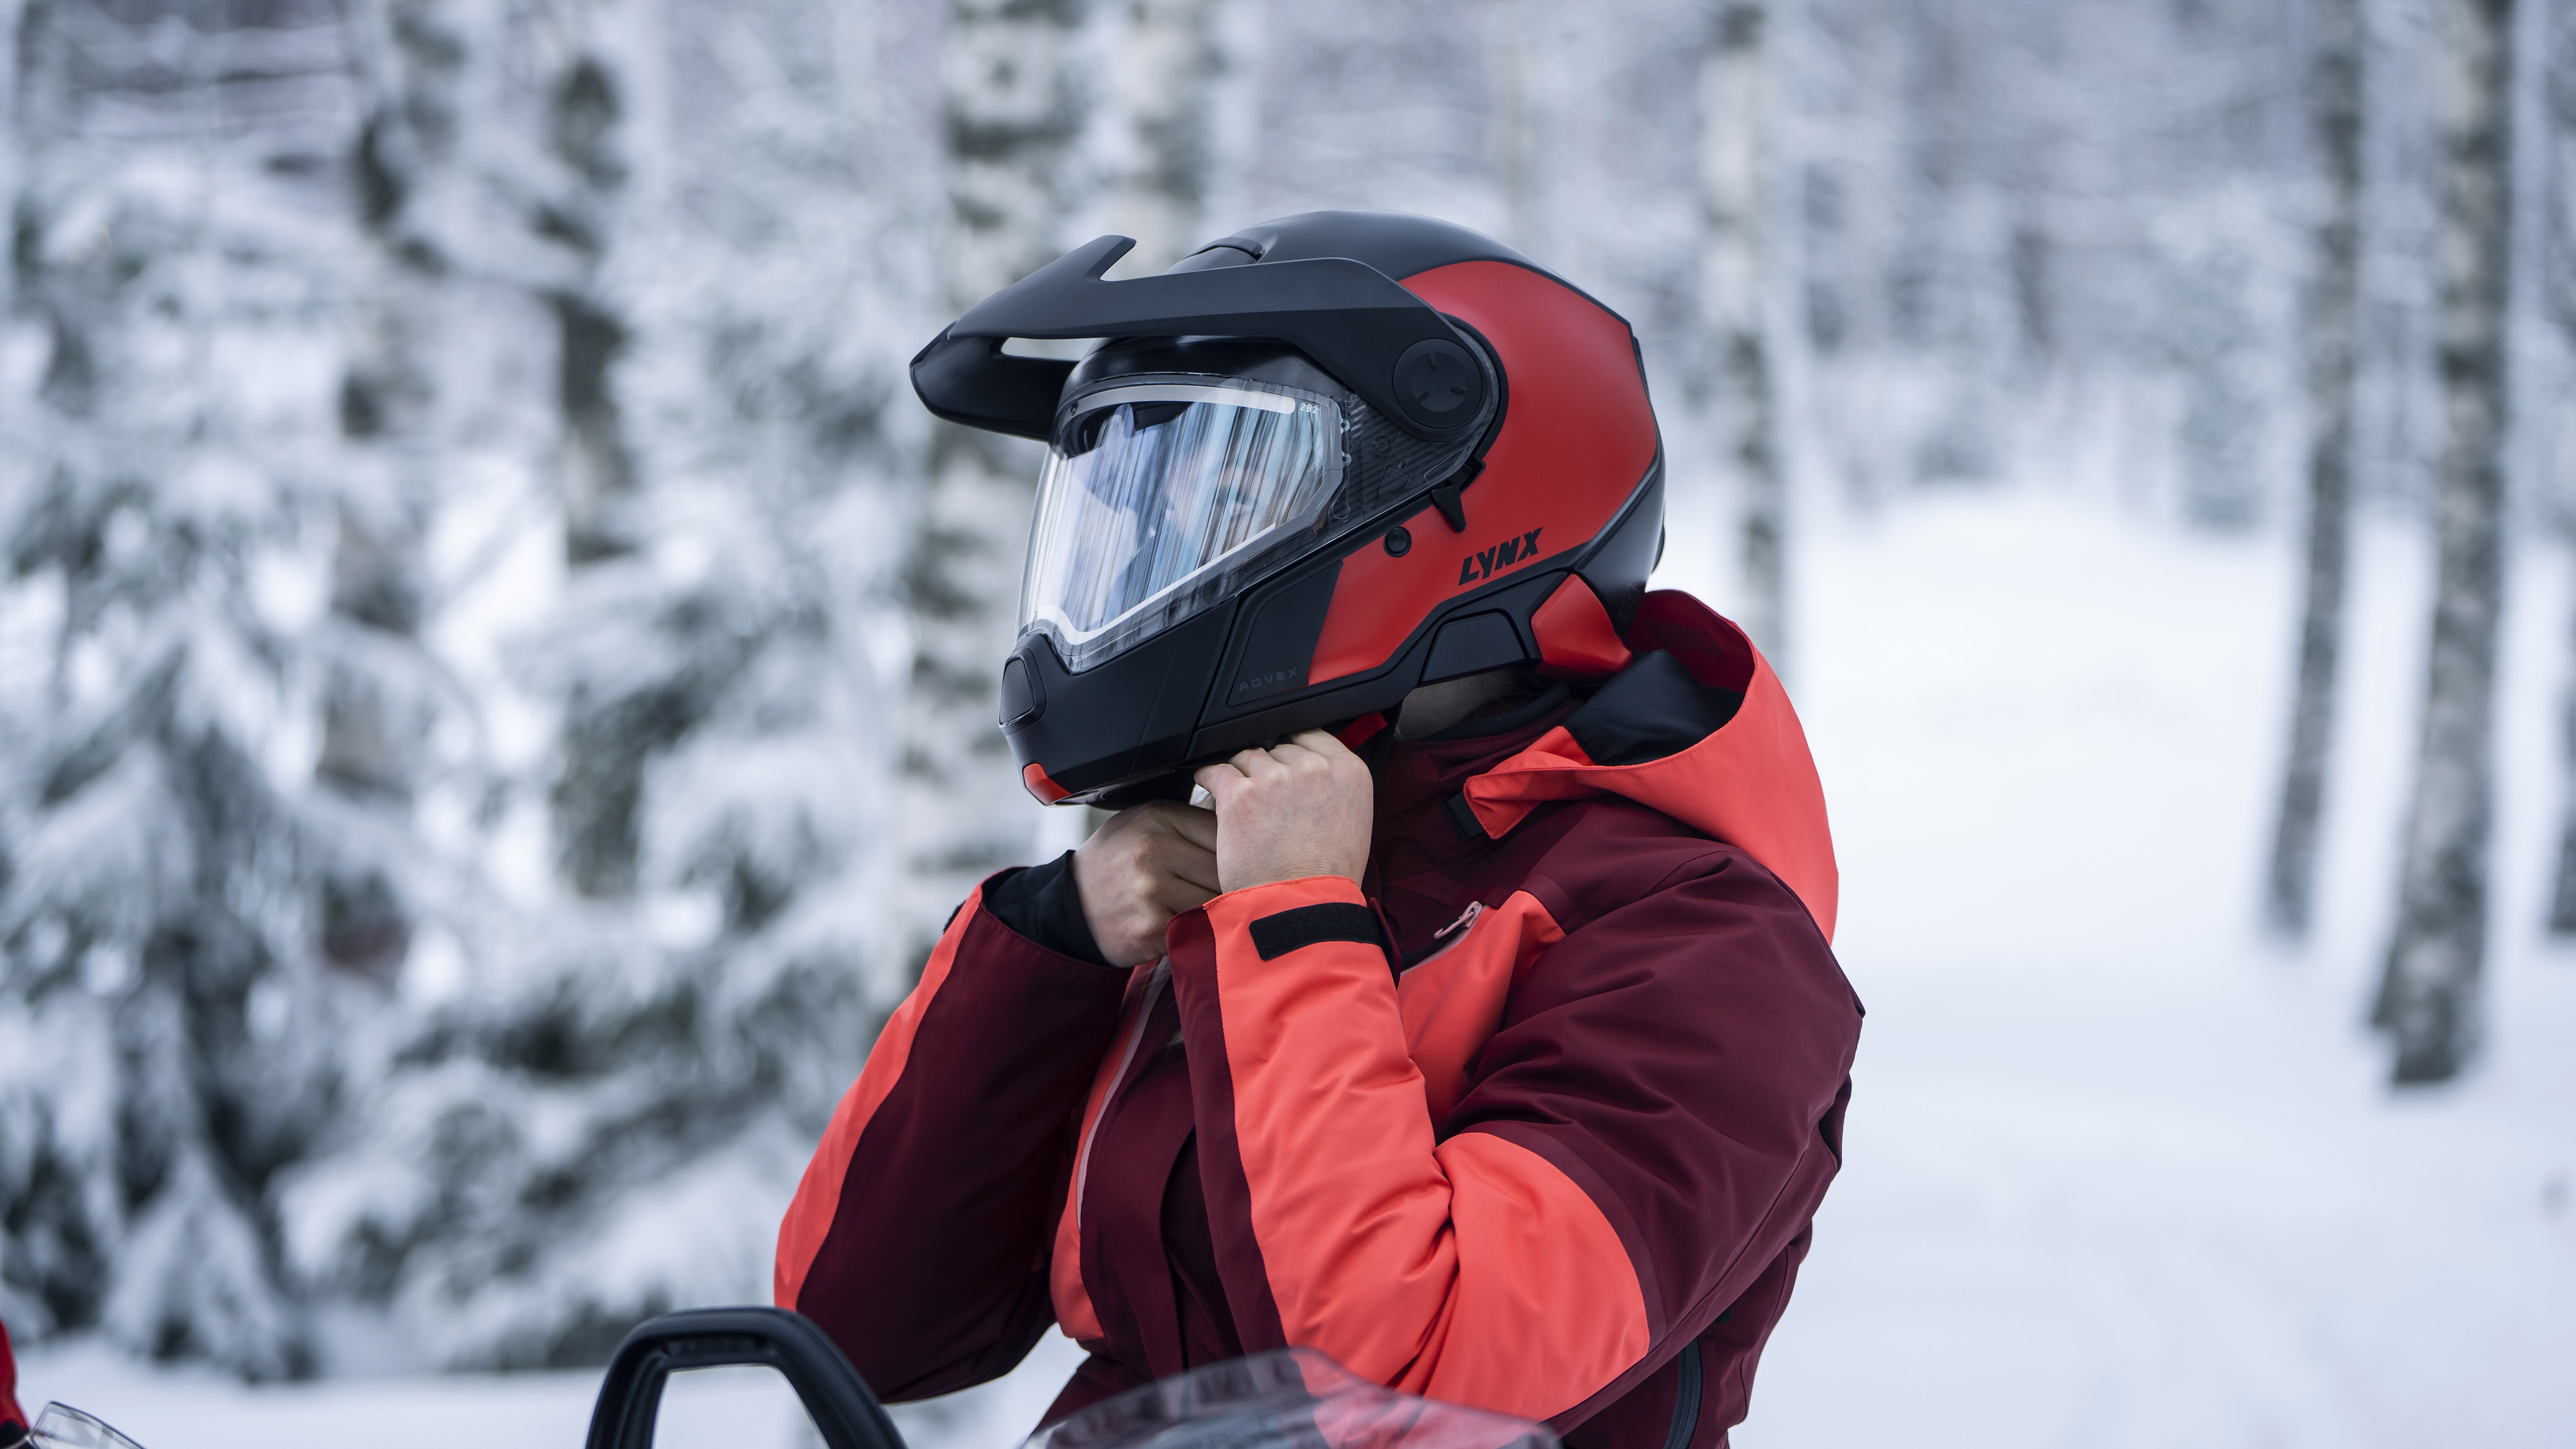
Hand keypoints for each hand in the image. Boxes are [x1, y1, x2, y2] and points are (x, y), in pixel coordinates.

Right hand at [1075, 799, 1220, 965]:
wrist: (1071, 905)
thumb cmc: (1116, 862)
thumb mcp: (1144, 823)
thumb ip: (1187, 821)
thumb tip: (1242, 828)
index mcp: (1158, 816)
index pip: (1223, 830)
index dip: (1236, 850)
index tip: (1236, 862)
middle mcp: (1153, 848)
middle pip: (1223, 868)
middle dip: (1231, 882)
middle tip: (1226, 890)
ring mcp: (1150, 889)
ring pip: (1215, 900)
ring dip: (1216, 909)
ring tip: (1203, 908)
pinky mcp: (1151, 926)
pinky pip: (1196, 927)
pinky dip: (1196, 930)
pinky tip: (1182, 924)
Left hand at [1192, 729, 1373, 892]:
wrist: (1301, 909)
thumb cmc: (1327, 879)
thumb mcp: (1354, 824)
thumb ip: (1335, 789)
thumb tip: (1314, 775)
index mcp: (1348, 772)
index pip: (1312, 736)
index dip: (1294, 752)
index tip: (1286, 766)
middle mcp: (1314, 767)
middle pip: (1278, 748)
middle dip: (1270, 770)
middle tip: (1266, 801)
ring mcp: (1275, 779)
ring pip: (1247, 757)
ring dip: (1242, 776)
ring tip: (1243, 806)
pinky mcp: (1240, 795)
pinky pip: (1215, 771)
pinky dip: (1210, 778)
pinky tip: (1210, 787)